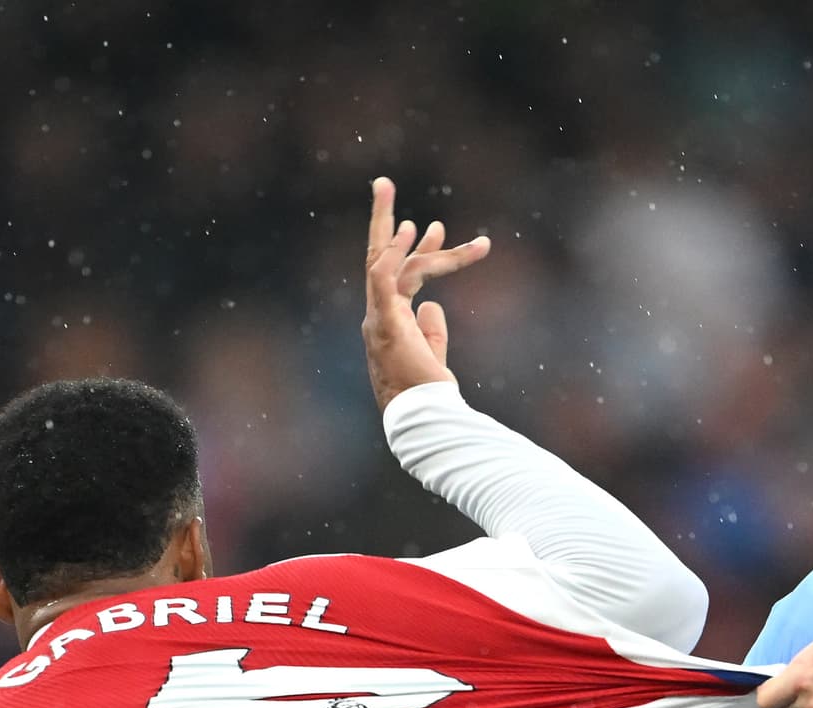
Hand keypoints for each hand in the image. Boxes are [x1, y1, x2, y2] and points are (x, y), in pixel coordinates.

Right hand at [362, 175, 491, 408]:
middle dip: (381, 220)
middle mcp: (378, 315)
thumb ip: (432, 331)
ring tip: (386, 188)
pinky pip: (384, 278)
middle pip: (379, 258)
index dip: (414, 249)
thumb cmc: (427, 396)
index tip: (434, 228)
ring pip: (383, 262)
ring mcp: (378, 318)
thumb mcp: (432, 356)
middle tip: (382, 184)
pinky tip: (408, 228)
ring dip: (387, 224)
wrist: (423, 418)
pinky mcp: (385, 321)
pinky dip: (394, 252)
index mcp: (389, 322)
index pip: (398, 275)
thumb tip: (433, 305)